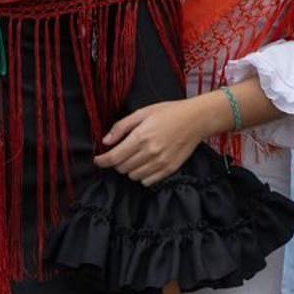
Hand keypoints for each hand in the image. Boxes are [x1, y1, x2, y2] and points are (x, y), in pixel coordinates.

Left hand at [95, 98, 210, 185]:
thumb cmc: (169, 112)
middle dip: (116, 162)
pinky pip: (147, 181)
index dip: (102, 161)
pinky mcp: (169, 169)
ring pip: (133, 176)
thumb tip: (106, 141)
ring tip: (135, 157)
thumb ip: (121, 127)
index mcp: (141, 137)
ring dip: (129, 169)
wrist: (196, 119)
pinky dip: (141, 175)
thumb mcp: (142, 112)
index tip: (98, 160)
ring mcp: (160, 163)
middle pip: (122, 168)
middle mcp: (150, 152)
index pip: (114, 157)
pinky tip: (145, 164)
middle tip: (121, 152)